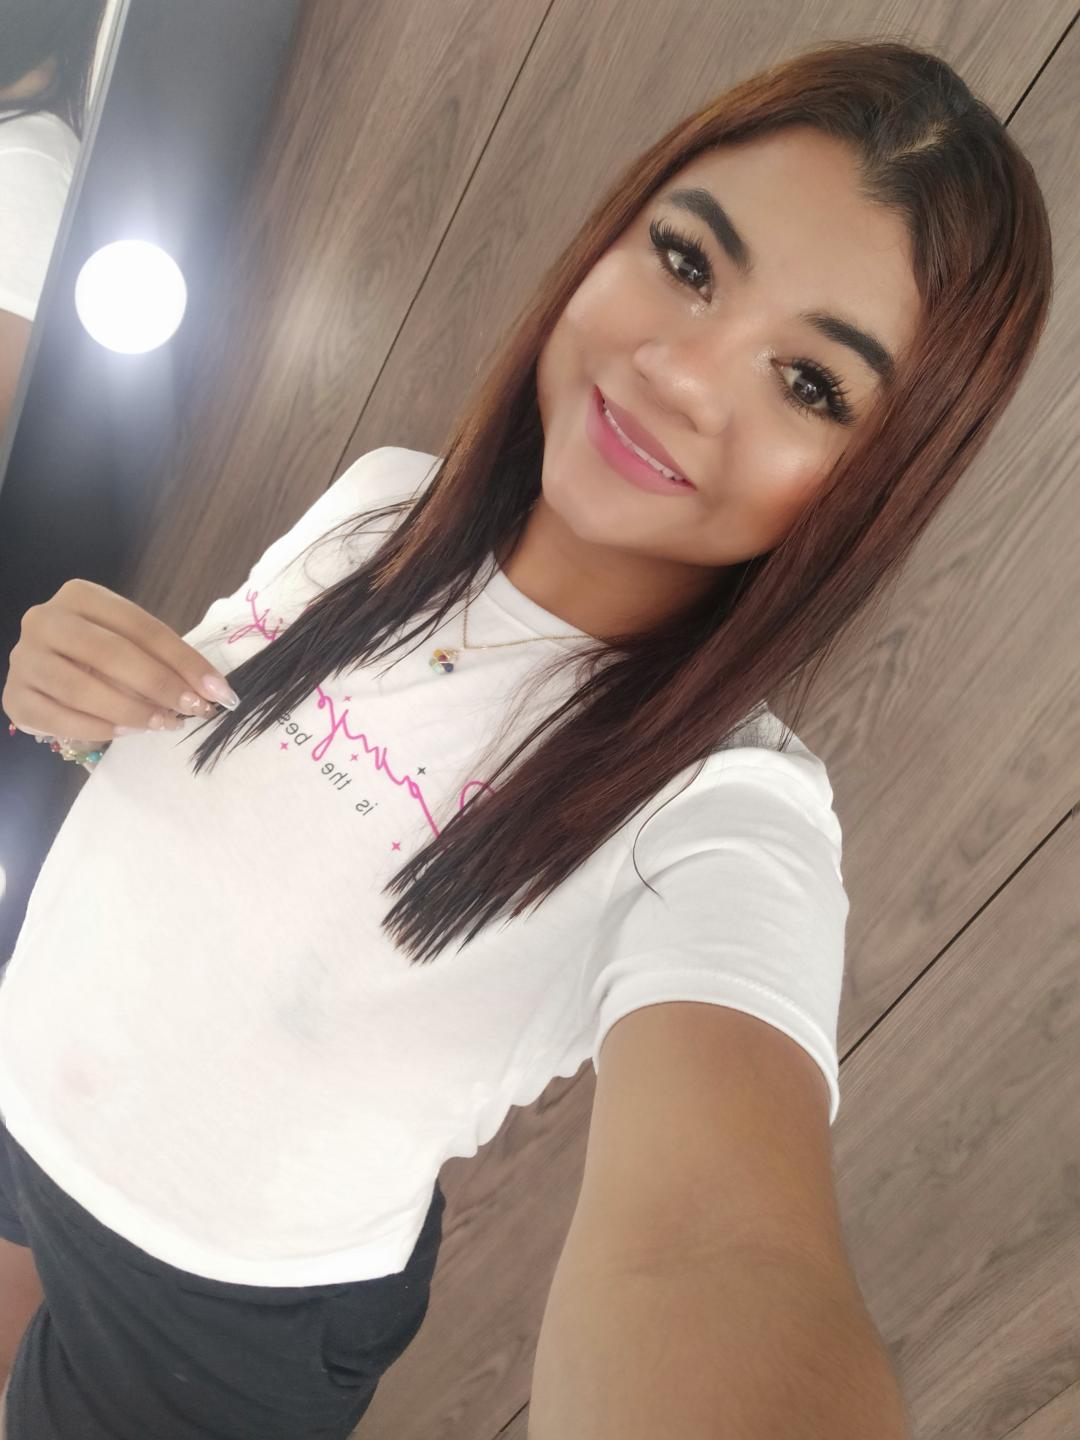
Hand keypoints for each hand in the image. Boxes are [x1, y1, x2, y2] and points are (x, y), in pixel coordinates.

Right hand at [3, 577, 232, 745]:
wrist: (45, 675)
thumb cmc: (98, 656)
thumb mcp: (130, 645)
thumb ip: (163, 660)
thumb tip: (210, 692)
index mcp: (81, 596)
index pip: (140, 626)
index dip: (183, 660)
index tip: (217, 690)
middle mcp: (45, 620)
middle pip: (109, 652)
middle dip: (159, 684)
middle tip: (193, 710)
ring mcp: (25, 658)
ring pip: (82, 688)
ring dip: (131, 710)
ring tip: (163, 724)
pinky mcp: (15, 697)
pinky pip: (59, 718)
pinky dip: (98, 728)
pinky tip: (126, 732)